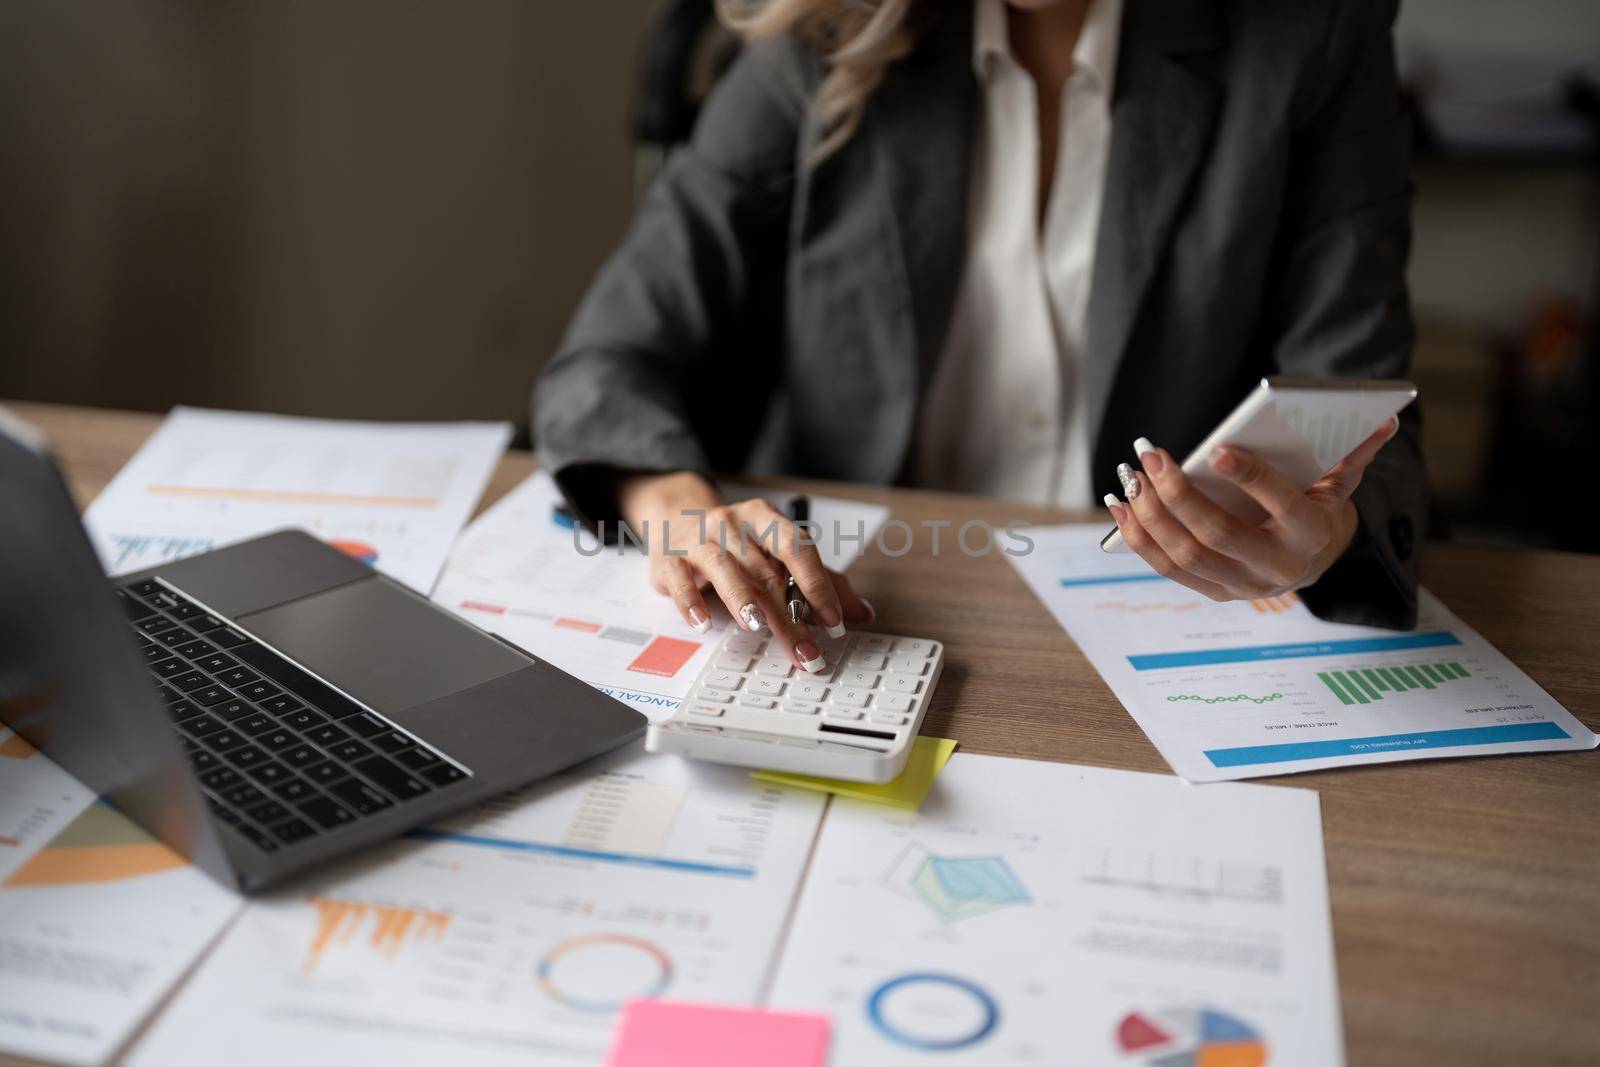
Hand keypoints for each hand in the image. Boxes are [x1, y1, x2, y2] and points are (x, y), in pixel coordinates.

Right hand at [615, 470, 874, 673]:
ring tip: (758, 628)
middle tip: (806, 652)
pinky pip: (679, 579)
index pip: (798, 548)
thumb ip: (819, 580)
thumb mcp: (776, 553)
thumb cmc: (735, 541)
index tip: (834, 621)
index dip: (818, 584)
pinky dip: (691, 602)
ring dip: (742, 599)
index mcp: (766, 519)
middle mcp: (733, 524)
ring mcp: (699, 538)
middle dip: (788, 617)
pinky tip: (703, 625)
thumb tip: (861, 613)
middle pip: (766, 572)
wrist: (675, 515)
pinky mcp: (668, 558)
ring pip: (724, 569)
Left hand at [1103, 417, 1398, 601]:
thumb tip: (1383, 421)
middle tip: (1150, 456)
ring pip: (1183, 554)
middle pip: (1216, 534)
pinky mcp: (1213, 592)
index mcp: (1310, 533)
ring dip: (1148, 515)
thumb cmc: (1318, 507)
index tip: (1217, 449)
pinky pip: (1165, 568)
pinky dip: (1137, 536)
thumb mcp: (1339, 482)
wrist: (1313, 561)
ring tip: (1130, 476)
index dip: (1251, 478)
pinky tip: (1120, 504)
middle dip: (1176, 493)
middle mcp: (1275, 567)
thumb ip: (1352, 453)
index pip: (1282, 506)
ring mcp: (1240, 586)